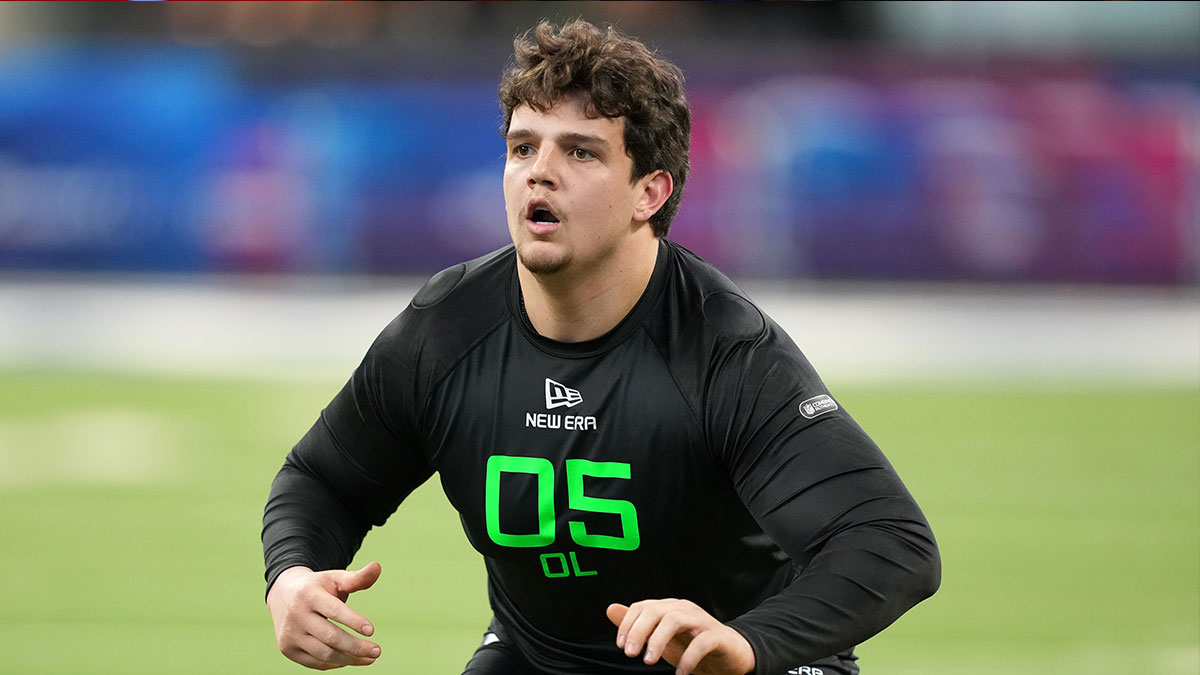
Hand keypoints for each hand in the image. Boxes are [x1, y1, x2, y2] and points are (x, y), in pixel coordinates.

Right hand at [267, 562, 382, 669]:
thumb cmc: (318, 587)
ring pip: (324, 654)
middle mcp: (296, 615)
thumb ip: (357, 577)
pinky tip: (350, 659)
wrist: (283, 594)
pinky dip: (335, 663)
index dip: (353, 621)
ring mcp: (289, 634)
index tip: (371, 631)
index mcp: (309, 594)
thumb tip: (377, 566)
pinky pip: (314, 662)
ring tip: (369, 658)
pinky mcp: (287, 648)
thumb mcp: (335, 578)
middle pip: (330, 637)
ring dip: (349, 659)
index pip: (334, 611)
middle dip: (356, 647)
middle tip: (377, 652)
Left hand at [606, 599, 755, 674]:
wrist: (729, 656)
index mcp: (669, 608)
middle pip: (656, 611)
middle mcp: (684, 609)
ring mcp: (702, 621)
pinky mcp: (717, 636)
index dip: (628, 624)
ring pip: (675, 620)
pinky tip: (680, 672)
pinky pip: (701, 642)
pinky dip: (688, 658)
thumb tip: (611, 609)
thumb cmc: (691, 646)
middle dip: (639, 632)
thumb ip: (637, 625)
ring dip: (658, 641)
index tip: (621, 645)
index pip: (643, 607)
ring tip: (649, 661)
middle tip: (630, 654)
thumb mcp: (660, 638)